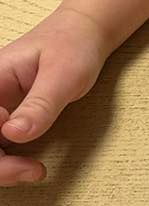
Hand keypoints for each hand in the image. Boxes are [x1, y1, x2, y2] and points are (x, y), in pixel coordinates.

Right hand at [0, 7, 108, 184]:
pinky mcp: (3, 120)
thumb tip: (13, 134)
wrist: (84, 35)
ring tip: (34, 171)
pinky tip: (30, 166)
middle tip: (30, 170)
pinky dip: (7, 164)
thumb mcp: (63, 74)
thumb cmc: (73, 45)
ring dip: (1, 169)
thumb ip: (40, 105)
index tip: (15, 133)